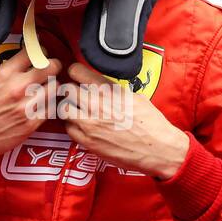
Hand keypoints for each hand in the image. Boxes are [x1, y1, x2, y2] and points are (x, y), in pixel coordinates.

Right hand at [0, 49, 61, 164]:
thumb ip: (10, 70)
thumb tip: (27, 60)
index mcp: (4, 73)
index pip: (34, 51)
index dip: (41, 52)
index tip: (42, 54)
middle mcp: (17, 87)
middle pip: (51, 67)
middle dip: (53, 67)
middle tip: (50, 71)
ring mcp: (25, 106)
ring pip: (55, 88)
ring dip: (52, 87)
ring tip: (45, 90)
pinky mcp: (30, 124)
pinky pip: (51, 108)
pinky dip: (48, 106)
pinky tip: (41, 106)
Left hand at [60, 62, 188, 179]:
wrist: (158, 148)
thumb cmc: (150, 123)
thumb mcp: (134, 96)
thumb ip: (112, 89)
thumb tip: (99, 85)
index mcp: (108, 90)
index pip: (75, 71)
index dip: (75, 74)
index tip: (77, 78)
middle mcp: (96, 104)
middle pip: (66, 89)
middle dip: (71, 92)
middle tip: (77, 97)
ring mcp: (89, 123)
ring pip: (63, 109)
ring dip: (69, 109)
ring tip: (79, 112)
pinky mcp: (87, 141)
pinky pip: (68, 128)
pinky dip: (73, 126)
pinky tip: (84, 127)